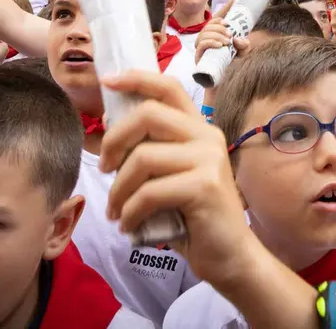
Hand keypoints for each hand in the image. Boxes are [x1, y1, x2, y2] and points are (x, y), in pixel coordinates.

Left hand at [98, 71, 255, 286]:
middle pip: (148, 114)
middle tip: (105, 169)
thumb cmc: (195, 217)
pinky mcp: (203, 187)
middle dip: (114, 141)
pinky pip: (149, 192)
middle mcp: (207, 137)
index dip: (136, 78)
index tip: (107, 81)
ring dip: (118, 189)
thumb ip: (151, 149)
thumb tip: (110, 125)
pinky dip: (129, 212)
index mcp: (200, 128)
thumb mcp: (171, 175)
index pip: (168, 87)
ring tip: (116, 211)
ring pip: (142, 158)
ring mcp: (208, 160)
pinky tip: (128, 225)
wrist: (230, 256)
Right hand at [195, 18, 249, 64]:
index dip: (217, 21)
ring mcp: (201, 49)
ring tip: (227, 42)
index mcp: (212, 36)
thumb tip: (236, 39)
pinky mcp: (198, 57)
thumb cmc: (234, 61)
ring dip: (216, 35)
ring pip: (203, 35)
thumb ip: (244, 44)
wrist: (226, 77)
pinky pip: (200, 45)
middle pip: (206, 28)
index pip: (210, 24)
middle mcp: (204, 41)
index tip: (227, 23)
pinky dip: (210, 42)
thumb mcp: (243, 51)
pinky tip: (219, 45)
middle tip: (230, 35)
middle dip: (219, 29)